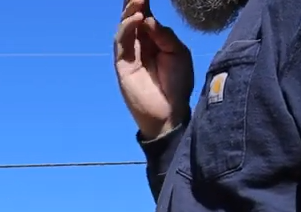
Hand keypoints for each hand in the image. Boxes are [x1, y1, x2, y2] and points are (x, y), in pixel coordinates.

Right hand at [114, 0, 194, 139]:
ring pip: (124, 26)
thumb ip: (164, 35)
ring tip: (139, 0)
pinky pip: (121, 42)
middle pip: (132, 16)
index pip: (146, 14)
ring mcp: (129, 53)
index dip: (143, 0)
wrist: (170, 112)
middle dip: (134, 1)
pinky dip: (127, 28)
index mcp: (154, 39)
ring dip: (130, 11)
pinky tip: (137, 19)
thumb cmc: (178, 83)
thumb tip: (148, 17)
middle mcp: (140, 43)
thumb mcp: (179, 53)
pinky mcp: (122, 64)